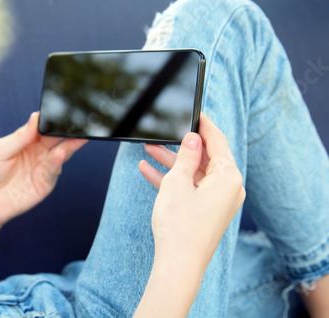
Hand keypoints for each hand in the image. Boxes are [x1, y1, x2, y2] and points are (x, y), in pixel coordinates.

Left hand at [0, 112, 86, 226]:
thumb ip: (20, 136)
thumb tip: (35, 117)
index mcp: (27, 140)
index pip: (43, 125)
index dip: (52, 118)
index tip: (61, 111)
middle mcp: (38, 152)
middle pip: (58, 138)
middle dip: (68, 130)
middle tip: (79, 123)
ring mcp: (43, 167)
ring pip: (62, 153)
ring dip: (70, 145)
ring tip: (76, 138)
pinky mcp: (46, 182)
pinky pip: (55, 170)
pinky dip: (59, 162)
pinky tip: (60, 154)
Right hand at [139, 113, 245, 262]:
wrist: (178, 265)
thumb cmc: (180, 225)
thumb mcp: (178, 182)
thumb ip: (186, 155)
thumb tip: (193, 138)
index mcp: (229, 177)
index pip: (218, 140)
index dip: (204, 124)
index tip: (195, 111)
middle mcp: (228, 188)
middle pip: (205, 157)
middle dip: (181, 145)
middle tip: (164, 132)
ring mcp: (217, 201)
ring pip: (194, 172)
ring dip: (172, 162)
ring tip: (148, 149)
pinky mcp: (206, 211)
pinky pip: (189, 188)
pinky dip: (172, 179)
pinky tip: (147, 170)